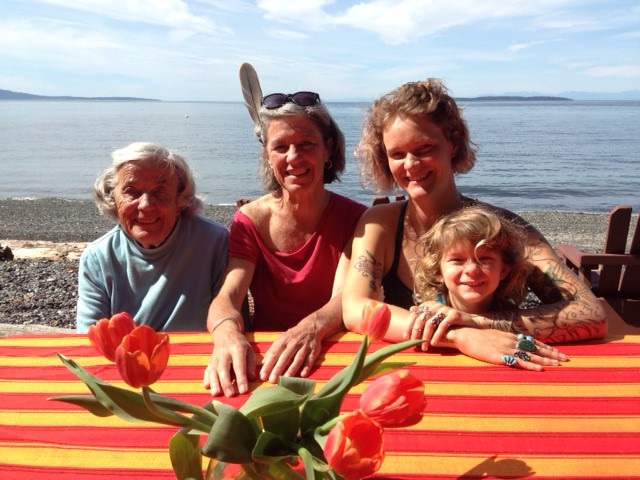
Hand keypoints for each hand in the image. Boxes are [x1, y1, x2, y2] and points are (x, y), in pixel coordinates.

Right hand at [203, 325, 255, 396]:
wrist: (225, 333)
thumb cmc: (240, 344)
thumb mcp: (249, 350)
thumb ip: (250, 364)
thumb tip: (252, 378)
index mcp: (237, 349)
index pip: (239, 365)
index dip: (241, 378)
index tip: (244, 390)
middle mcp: (224, 353)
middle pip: (224, 369)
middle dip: (226, 383)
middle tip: (230, 395)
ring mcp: (215, 357)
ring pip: (213, 370)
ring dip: (214, 383)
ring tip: (216, 394)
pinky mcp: (210, 361)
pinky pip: (207, 370)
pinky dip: (206, 378)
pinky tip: (207, 387)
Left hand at [260, 321, 323, 383]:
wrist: (311, 327)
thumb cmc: (293, 336)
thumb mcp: (281, 339)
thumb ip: (272, 350)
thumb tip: (262, 363)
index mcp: (284, 340)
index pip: (274, 353)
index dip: (268, 365)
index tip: (263, 375)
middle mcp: (294, 343)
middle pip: (285, 357)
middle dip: (278, 369)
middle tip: (272, 380)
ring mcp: (304, 347)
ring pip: (298, 359)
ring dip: (291, 369)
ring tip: (285, 379)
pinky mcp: (314, 350)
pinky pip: (310, 360)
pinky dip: (307, 367)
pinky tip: (303, 375)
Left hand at [407, 302, 491, 349]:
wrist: (469, 324)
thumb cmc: (449, 323)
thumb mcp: (435, 318)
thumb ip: (424, 314)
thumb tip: (411, 308)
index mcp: (429, 305)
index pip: (415, 314)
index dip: (409, 326)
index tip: (405, 337)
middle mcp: (436, 305)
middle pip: (421, 319)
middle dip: (416, 333)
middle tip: (413, 343)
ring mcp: (445, 309)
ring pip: (431, 323)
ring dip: (426, 337)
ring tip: (424, 347)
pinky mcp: (454, 314)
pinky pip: (443, 326)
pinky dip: (437, 336)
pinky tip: (433, 344)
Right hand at [443, 327, 567, 370]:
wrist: (463, 334)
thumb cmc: (476, 336)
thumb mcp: (494, 336)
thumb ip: (505, 340)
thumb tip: (515, 344)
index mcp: (510, 336)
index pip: (533, 342)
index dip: (547, 347)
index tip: (559, 352)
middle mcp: (511, 341)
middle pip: (535, 348)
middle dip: (551, 353)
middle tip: (566, 359)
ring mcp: (505, 348)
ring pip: (529, 355)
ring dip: (545, 359)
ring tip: (558, 364)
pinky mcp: (498, 356)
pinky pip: (517, 362)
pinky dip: (529, 365)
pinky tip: (539, 369)